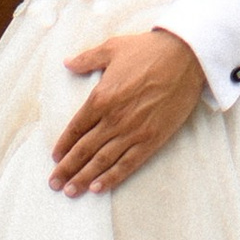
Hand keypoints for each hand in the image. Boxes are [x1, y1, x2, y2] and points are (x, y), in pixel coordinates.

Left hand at [52, 30, 205, 193]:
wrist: (186, 57)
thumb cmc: (149, 50)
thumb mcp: (113, 48)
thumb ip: (87, 59)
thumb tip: (67, 63)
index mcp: (100, 98)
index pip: (75, 128)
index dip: (63, 144)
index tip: (55, 157)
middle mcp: (113, 119)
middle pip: (84, 149)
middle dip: (66, 168)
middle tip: (53, 183)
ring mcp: (133, 131)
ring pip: (102, 161)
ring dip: (83, 177)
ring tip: (70, 191)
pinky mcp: (152, 139)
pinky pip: (128, 163)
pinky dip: (112, 178)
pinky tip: (98, 188)